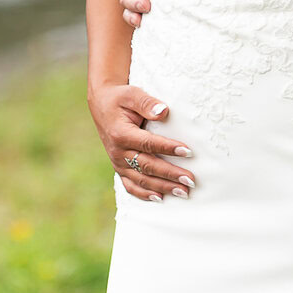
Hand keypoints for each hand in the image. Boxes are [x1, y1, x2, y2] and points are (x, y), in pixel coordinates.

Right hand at [88, 82, 195, 201]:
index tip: (188, 152)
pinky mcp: (119, 167)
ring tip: (183, 192)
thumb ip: (147, 103)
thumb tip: (164, 111)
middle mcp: (118, 151)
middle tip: (190, 180)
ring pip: (141, 179)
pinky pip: (130, 185)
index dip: (168, 148)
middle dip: (170, 174)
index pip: (148, 144)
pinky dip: (144, 194)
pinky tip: (160, 198)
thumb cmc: (121, 98)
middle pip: (147, 166)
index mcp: (121, 134)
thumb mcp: (132, 94)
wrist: (102, 104)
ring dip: (162, 187)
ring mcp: (117, 162)